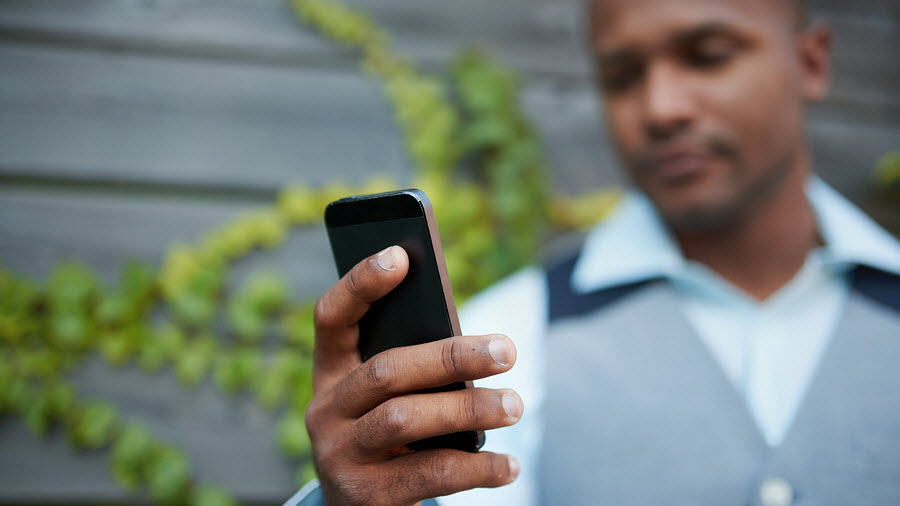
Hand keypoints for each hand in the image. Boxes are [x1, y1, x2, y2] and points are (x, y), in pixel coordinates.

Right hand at [306, 245, 522, 505]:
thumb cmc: (390, 434)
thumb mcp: (388, 397)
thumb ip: (413, 366)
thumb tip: (477, 346)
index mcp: (330, 371)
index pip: (332, 317)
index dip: (360, 284)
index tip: (401, 255)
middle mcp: (325, 411)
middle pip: (386, 370)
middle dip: (451, 357)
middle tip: (508, 350)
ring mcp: (340, 456)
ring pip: (403, 420)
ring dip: (468, 410)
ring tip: (516, 405)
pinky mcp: (365, 499)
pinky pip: (426, 476)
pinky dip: (475, 469)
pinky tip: (509, 465)